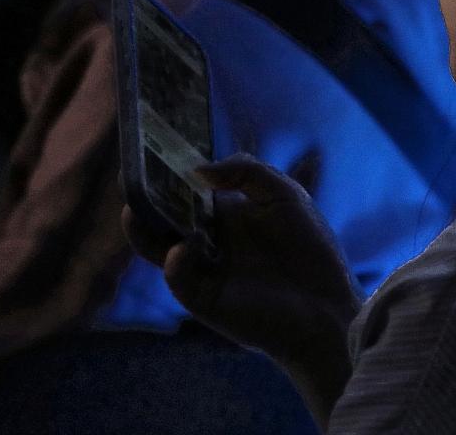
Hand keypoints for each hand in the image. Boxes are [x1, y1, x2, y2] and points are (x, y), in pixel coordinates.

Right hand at [122, 155, 361, 363]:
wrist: (327, 304)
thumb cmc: (310, 247)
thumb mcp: (283, 193)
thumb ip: (245, 170)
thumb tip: (198, 170)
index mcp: (226, 213)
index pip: (187, 190)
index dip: (168, 173)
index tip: (150, 152)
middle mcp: (209, 239)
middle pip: (164, 216)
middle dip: (144, 197)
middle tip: (129, 177)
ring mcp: (204, 268)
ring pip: (158, 247)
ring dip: (141, 229)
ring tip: (132, 209)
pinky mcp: (205, 298)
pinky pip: (179, 278)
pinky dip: (176, 260)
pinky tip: (186, 245)